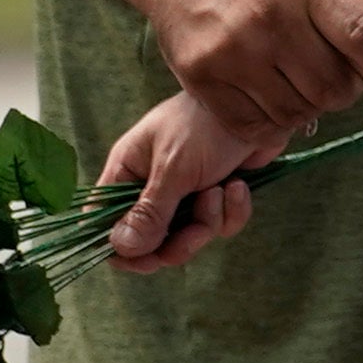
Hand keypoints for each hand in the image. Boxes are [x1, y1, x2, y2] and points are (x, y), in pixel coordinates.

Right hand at [100, 94, 289, 271]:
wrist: (257, 103)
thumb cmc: (204, 125)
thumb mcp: (173, 169)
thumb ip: (149, 212)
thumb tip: (120, 249)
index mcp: (128, 173)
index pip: (104, 221)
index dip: (120, 247)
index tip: (144, 259)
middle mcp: (152, 187)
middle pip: (150, 241)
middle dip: (178, 242)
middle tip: (197, 231)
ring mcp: (186, 194)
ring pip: (189, 236)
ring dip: (209, 221)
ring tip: (220, 190)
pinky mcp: (217, 196)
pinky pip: (221, 224)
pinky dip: (233, 210)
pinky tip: (239, 185)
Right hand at [136, 0, 362, 135]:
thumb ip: (356, 2)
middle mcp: (270, 15)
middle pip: (333, 89)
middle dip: (344, 91)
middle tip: (335, 76)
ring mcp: (231, 47)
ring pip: (296, 114)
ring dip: (308, 108)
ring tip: (299, 81)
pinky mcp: (200, 74)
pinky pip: (253, 126)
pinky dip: (271, 121)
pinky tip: (271, 95)